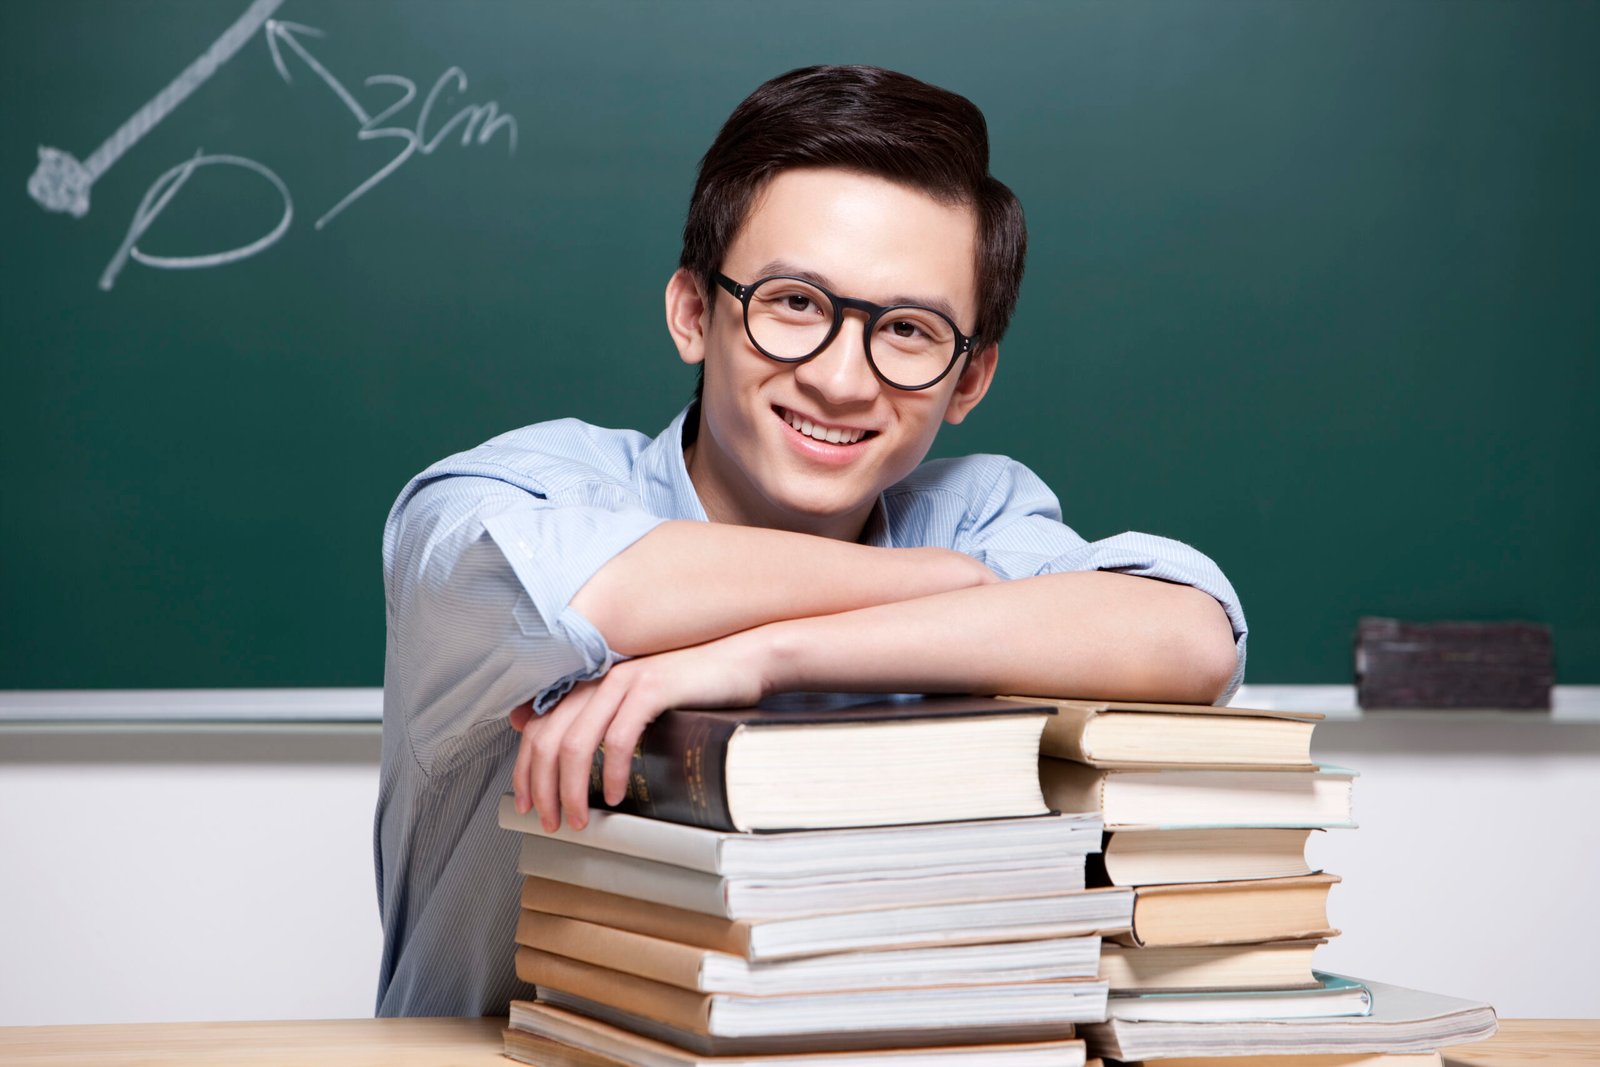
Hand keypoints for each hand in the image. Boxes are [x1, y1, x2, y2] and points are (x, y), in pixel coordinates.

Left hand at [508, 630, 773, 831]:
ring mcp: (625, 680)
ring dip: (571, 789)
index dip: (526, 769)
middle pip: (549, 738)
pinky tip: (613, 794)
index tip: (528, 803)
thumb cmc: (695, 689)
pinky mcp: (652, 687)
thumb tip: (563, 740)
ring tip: (579, 818)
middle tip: (550, 821)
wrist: (744, 662)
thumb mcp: (639, 703)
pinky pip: (619, 737)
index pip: (539, 727)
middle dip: (542, 787)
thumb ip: (601, 717)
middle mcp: (600, 678)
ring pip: (576, 742)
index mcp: (592, 682)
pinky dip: (610, 772)